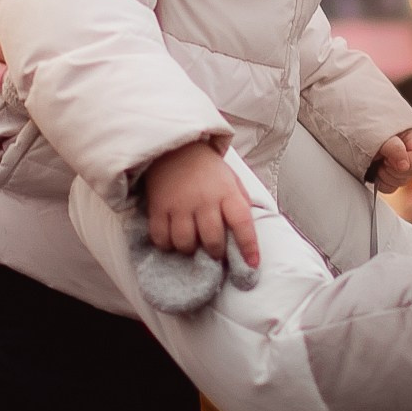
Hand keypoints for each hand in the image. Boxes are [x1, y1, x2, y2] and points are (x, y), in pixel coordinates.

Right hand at [144, 140, 259, 267]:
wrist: (175, 147)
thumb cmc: (207, 169)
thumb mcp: (231, 179)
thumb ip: (241, 203)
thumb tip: (249, 231)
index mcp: (226, 192)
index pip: (242, 222)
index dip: (249, 246)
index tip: (253, 263)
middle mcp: (204, 200)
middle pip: (212, 239)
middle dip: (215, 252)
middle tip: (214, 250)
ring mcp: (179, 204)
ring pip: (185, 242)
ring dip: (189, 249)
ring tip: (191, 243)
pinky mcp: (158, 207)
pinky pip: (160, 237)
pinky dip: (166, 244)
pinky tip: (172, 239)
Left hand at [371, 129, 411, 192]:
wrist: (350, 135)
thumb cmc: (365, 128)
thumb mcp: (380, 134)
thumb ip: (394, 148)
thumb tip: (405, 166)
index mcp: (410, 139)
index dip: (404, 162)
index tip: (387, 159)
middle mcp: (407, 153)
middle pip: (411, 173)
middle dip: (393, 169)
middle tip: (381, 159)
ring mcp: (397, 166)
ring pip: (401, 182)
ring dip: (386, 175)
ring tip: (377, 163)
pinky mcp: (387, 175)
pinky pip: (390, 188)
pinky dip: (381, 182)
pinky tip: (375, 172)